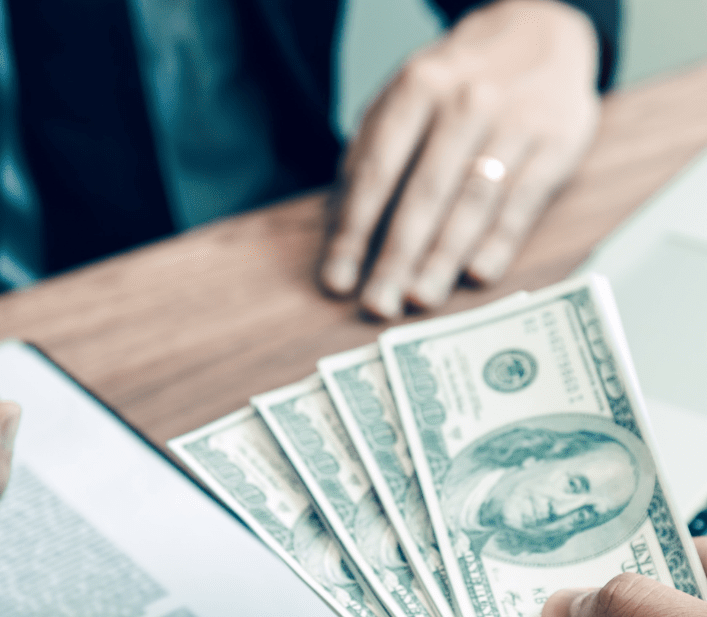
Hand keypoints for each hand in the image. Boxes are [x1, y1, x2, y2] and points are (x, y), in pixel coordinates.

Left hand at [320, 0, 599, 317]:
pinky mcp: (559, 141)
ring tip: (420, 299)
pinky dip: (499, 241)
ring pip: (474, 201)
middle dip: (397, 257)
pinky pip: (523, 201)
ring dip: (444, 258)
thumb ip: (370, 160)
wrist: (539, 31)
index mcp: (417, 87)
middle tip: (378, 304)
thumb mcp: (402, 102)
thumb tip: (341, 237)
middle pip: (425, 193)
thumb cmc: (453, 87)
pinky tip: (477, 275)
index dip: (354, 232)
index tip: (338, 281)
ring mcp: (516, 120)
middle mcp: (467, 100)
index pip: (377, 172)